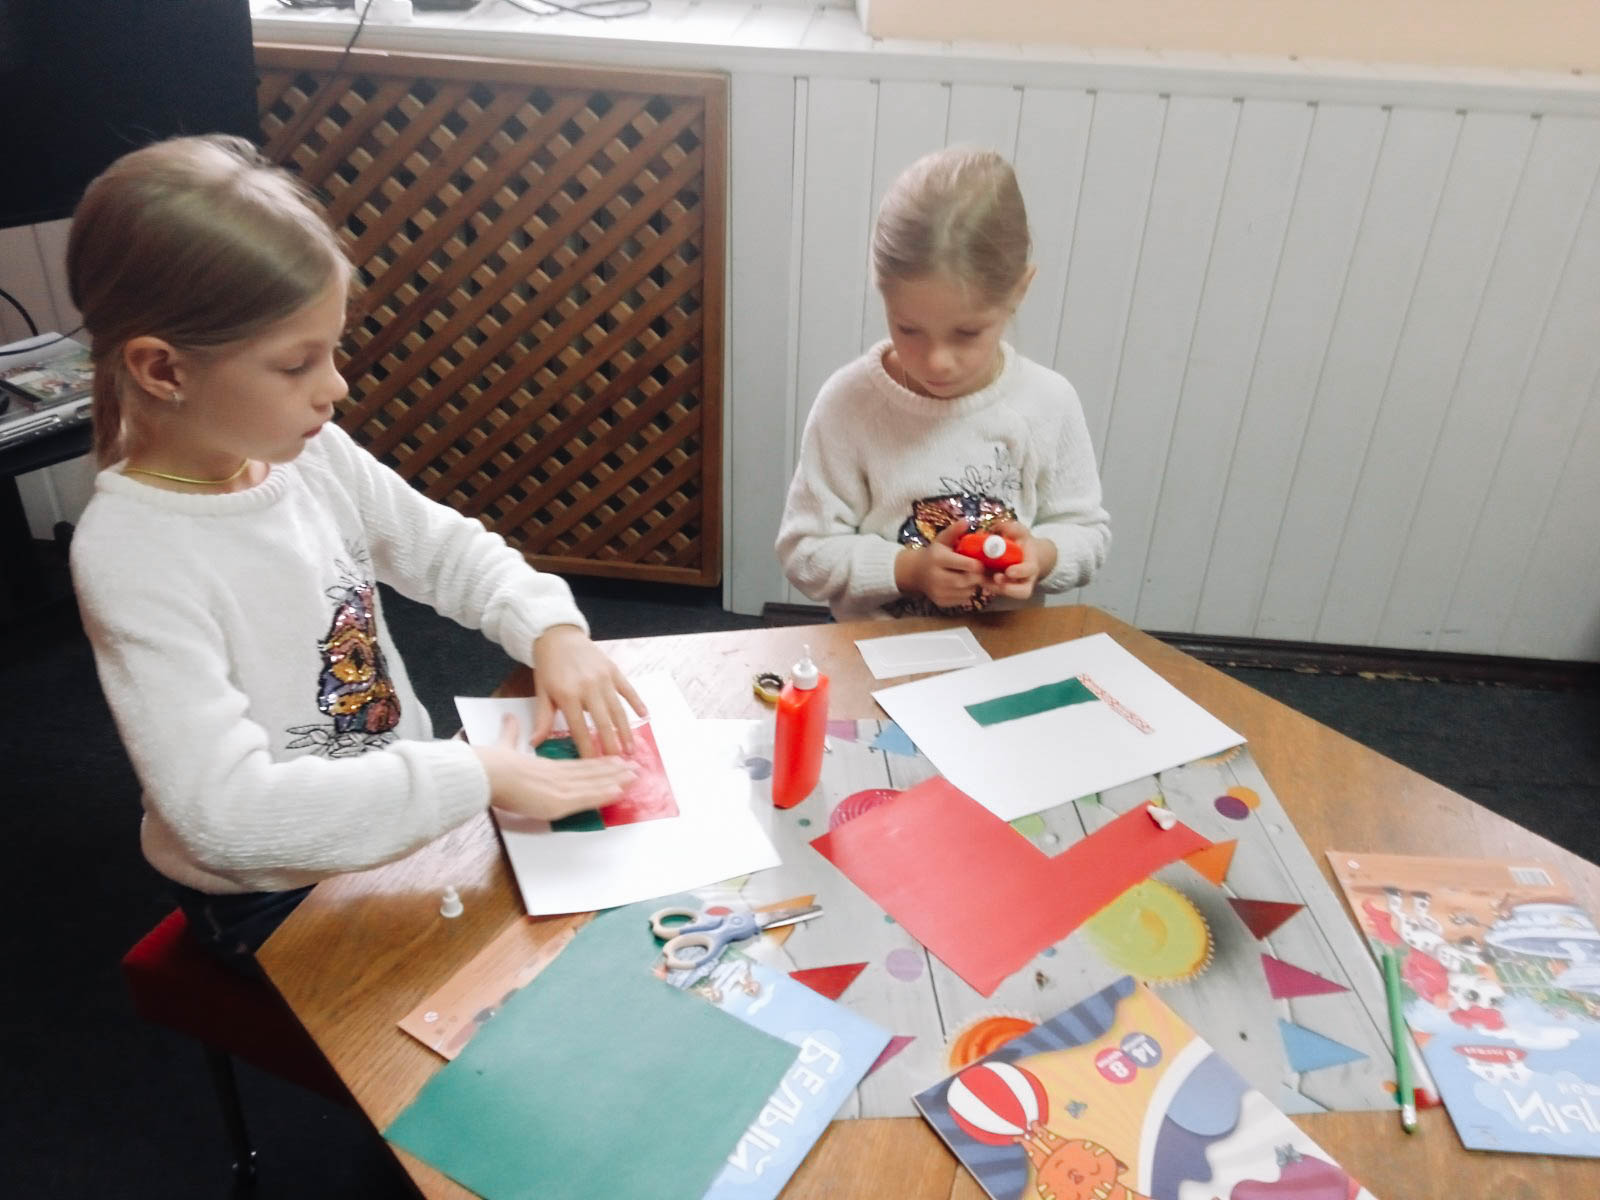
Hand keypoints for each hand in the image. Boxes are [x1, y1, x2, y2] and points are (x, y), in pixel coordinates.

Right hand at [474, 713, 636, 820]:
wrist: (485, 771)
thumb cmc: (491, 762)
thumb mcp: (504, 745)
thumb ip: (511, 734)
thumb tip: (509, 718)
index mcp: (547, 766)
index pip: (579, 764)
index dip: (598, 763)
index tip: (614, 760)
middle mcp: (557, 775)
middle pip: (590, 772)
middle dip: (614, 771)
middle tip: (634, 768)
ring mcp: (559, 788)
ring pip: (593, 783)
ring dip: (616, 781)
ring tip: (635, 777)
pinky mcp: (557, 801)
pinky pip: (586, 797)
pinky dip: (603, 794)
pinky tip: (619, 791)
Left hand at [530, 624, 646, 756]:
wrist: (557, 635)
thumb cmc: (548, 666)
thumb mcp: (542, 692)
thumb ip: (543, 719)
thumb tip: (535, 743)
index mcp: (567, 695)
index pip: (579, 728)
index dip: (587, 748)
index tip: (593, 765)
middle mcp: (588, 687)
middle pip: (603, 722)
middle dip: (611, 745)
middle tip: (618, 763)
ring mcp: (603, 678)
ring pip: (618, 709)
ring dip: (626, 731)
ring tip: (631, 749)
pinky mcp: (613, 669)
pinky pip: (628, 689)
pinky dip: (637, 702)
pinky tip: (645, 715)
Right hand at [894, 521, 990, 608]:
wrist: (915, 572)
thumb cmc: (933, 554)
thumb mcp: (942, 540)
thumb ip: (954, 531)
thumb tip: (966, 521)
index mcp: (937, 559)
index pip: (963, 564)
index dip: (976, 564)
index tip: (981, 562)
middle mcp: (936, 577)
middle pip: (965, 580)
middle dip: (977, 576)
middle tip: (980, 571)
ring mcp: (938, 592)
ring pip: (966, 591)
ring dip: (974, 585)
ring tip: (971, 576)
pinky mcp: (941, 602)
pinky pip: (963, 600)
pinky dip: (967, 593)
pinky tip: (964, 585)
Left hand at [985, 519, 1056, 600]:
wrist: (1022, 552)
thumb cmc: (1021, 540)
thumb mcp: (1019, 531)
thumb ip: (1012, 528)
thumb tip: (998, 525)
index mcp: (1031, 564)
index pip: (1029, 571)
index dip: (1020, 572)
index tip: (1009, 571)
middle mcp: (1025, 579)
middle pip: (1022, 591)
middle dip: (1009, 588)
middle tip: (996, 578)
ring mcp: (1013, 586)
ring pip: (1005, 593)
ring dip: (992, 586)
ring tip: (980, 577)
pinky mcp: (1000, 587)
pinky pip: (993, 590)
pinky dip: (984, 584)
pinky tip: (974, 575)